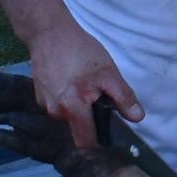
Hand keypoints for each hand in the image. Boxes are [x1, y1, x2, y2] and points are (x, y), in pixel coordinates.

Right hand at [25, 16, 139, 151]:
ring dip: (79, 108)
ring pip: (68, 117)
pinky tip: (72, 82)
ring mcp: (44, 105)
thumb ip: (123, 97)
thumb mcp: (108, 72)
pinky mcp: (39, 96)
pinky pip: (58, 106)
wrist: (48, 32)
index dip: (100, 143)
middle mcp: (55, 112)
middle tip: (100, 100)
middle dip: (91, 120)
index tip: (110, 135)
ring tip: (86, 86)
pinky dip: (68, 100)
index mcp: (72, 109)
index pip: (86, 143)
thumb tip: (138, 118)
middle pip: (77, 129)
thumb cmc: (79, 50)